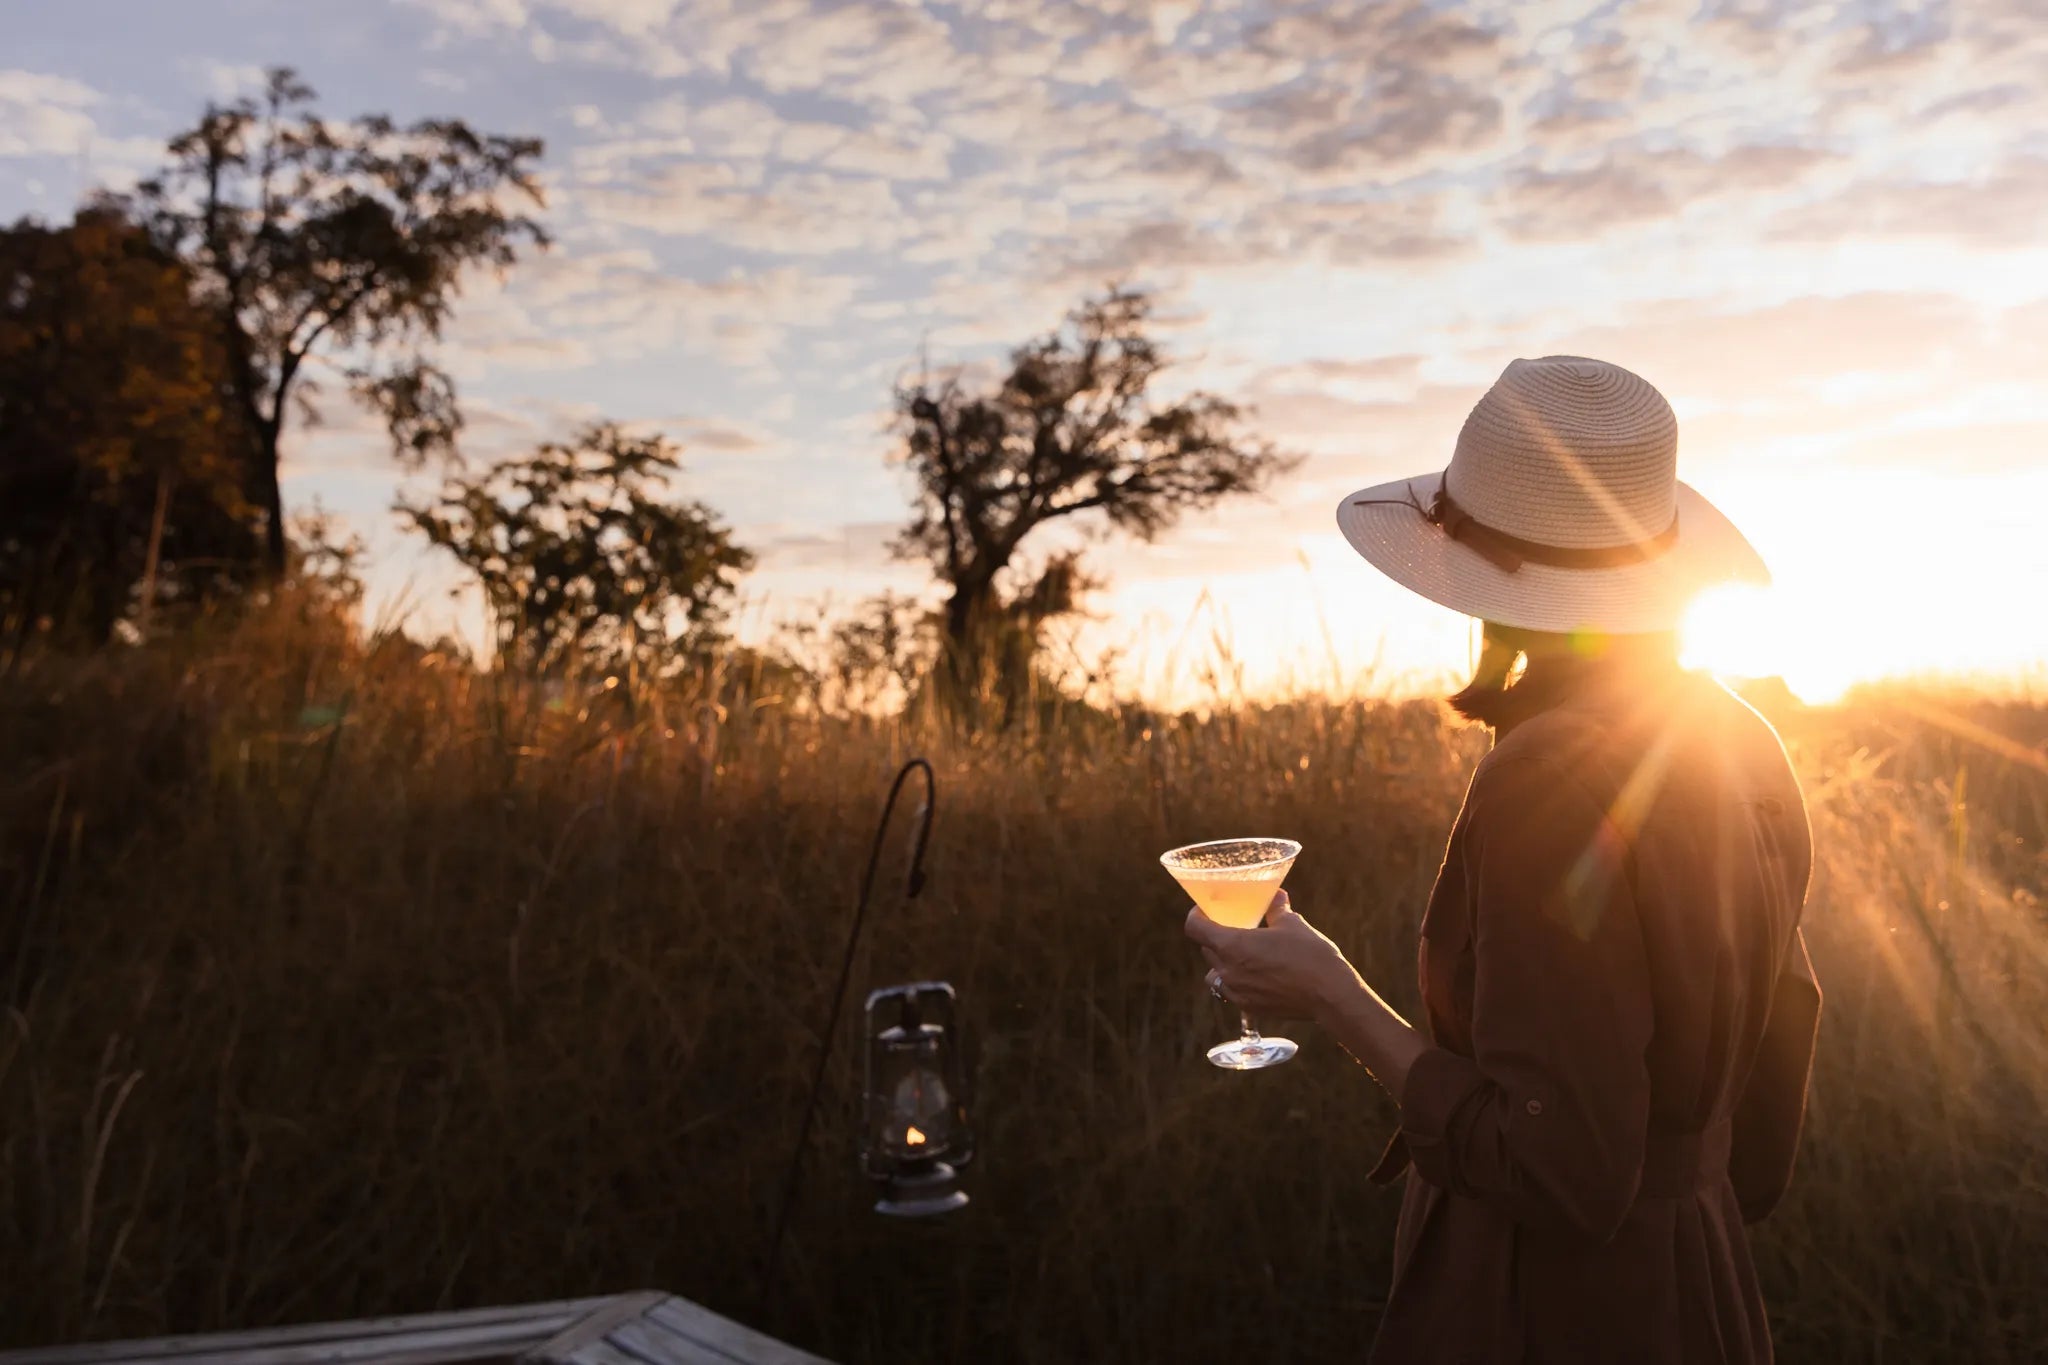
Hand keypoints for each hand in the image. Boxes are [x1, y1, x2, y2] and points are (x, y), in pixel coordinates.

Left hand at [1184, 890, 1357, 1022]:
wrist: (1330, 995)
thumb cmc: (1310, 955)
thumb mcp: (1293, 924)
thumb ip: (1277, 909)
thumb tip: (1276, 896)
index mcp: (1232, 945)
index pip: (1195, 928)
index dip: (1196, 916)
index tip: (1205, 910)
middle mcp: (1228, 971)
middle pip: (1206, 950)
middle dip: (1214, 937)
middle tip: (1231, 927)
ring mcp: (1237, 992)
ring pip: (1216, 974)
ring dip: (1223, 962)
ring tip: (1242, 955)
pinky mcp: (1250, 1007)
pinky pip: (1232, 992)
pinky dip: (1237, 982)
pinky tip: (1257, 975)